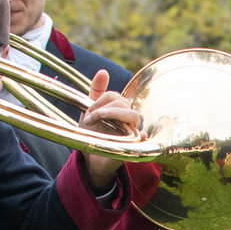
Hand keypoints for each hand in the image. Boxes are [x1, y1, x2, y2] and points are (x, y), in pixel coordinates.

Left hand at [79, 70, 144, 189]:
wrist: (90, 158)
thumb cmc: (93, 134)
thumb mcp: (90, 110)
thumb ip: (96, 91)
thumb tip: (103, 71)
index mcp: (118, 109)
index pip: (115, 96)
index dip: (100, 100)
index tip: (88, 111)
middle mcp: (128, 119)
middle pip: (124, 103)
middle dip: (105, 108)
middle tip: (90, 118)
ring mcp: (132, 132)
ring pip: (133, 116)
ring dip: (114, 114)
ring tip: (97, 121)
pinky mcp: (133, 146)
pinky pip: (142, 138)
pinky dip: (141, 135)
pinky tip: (137, 135)